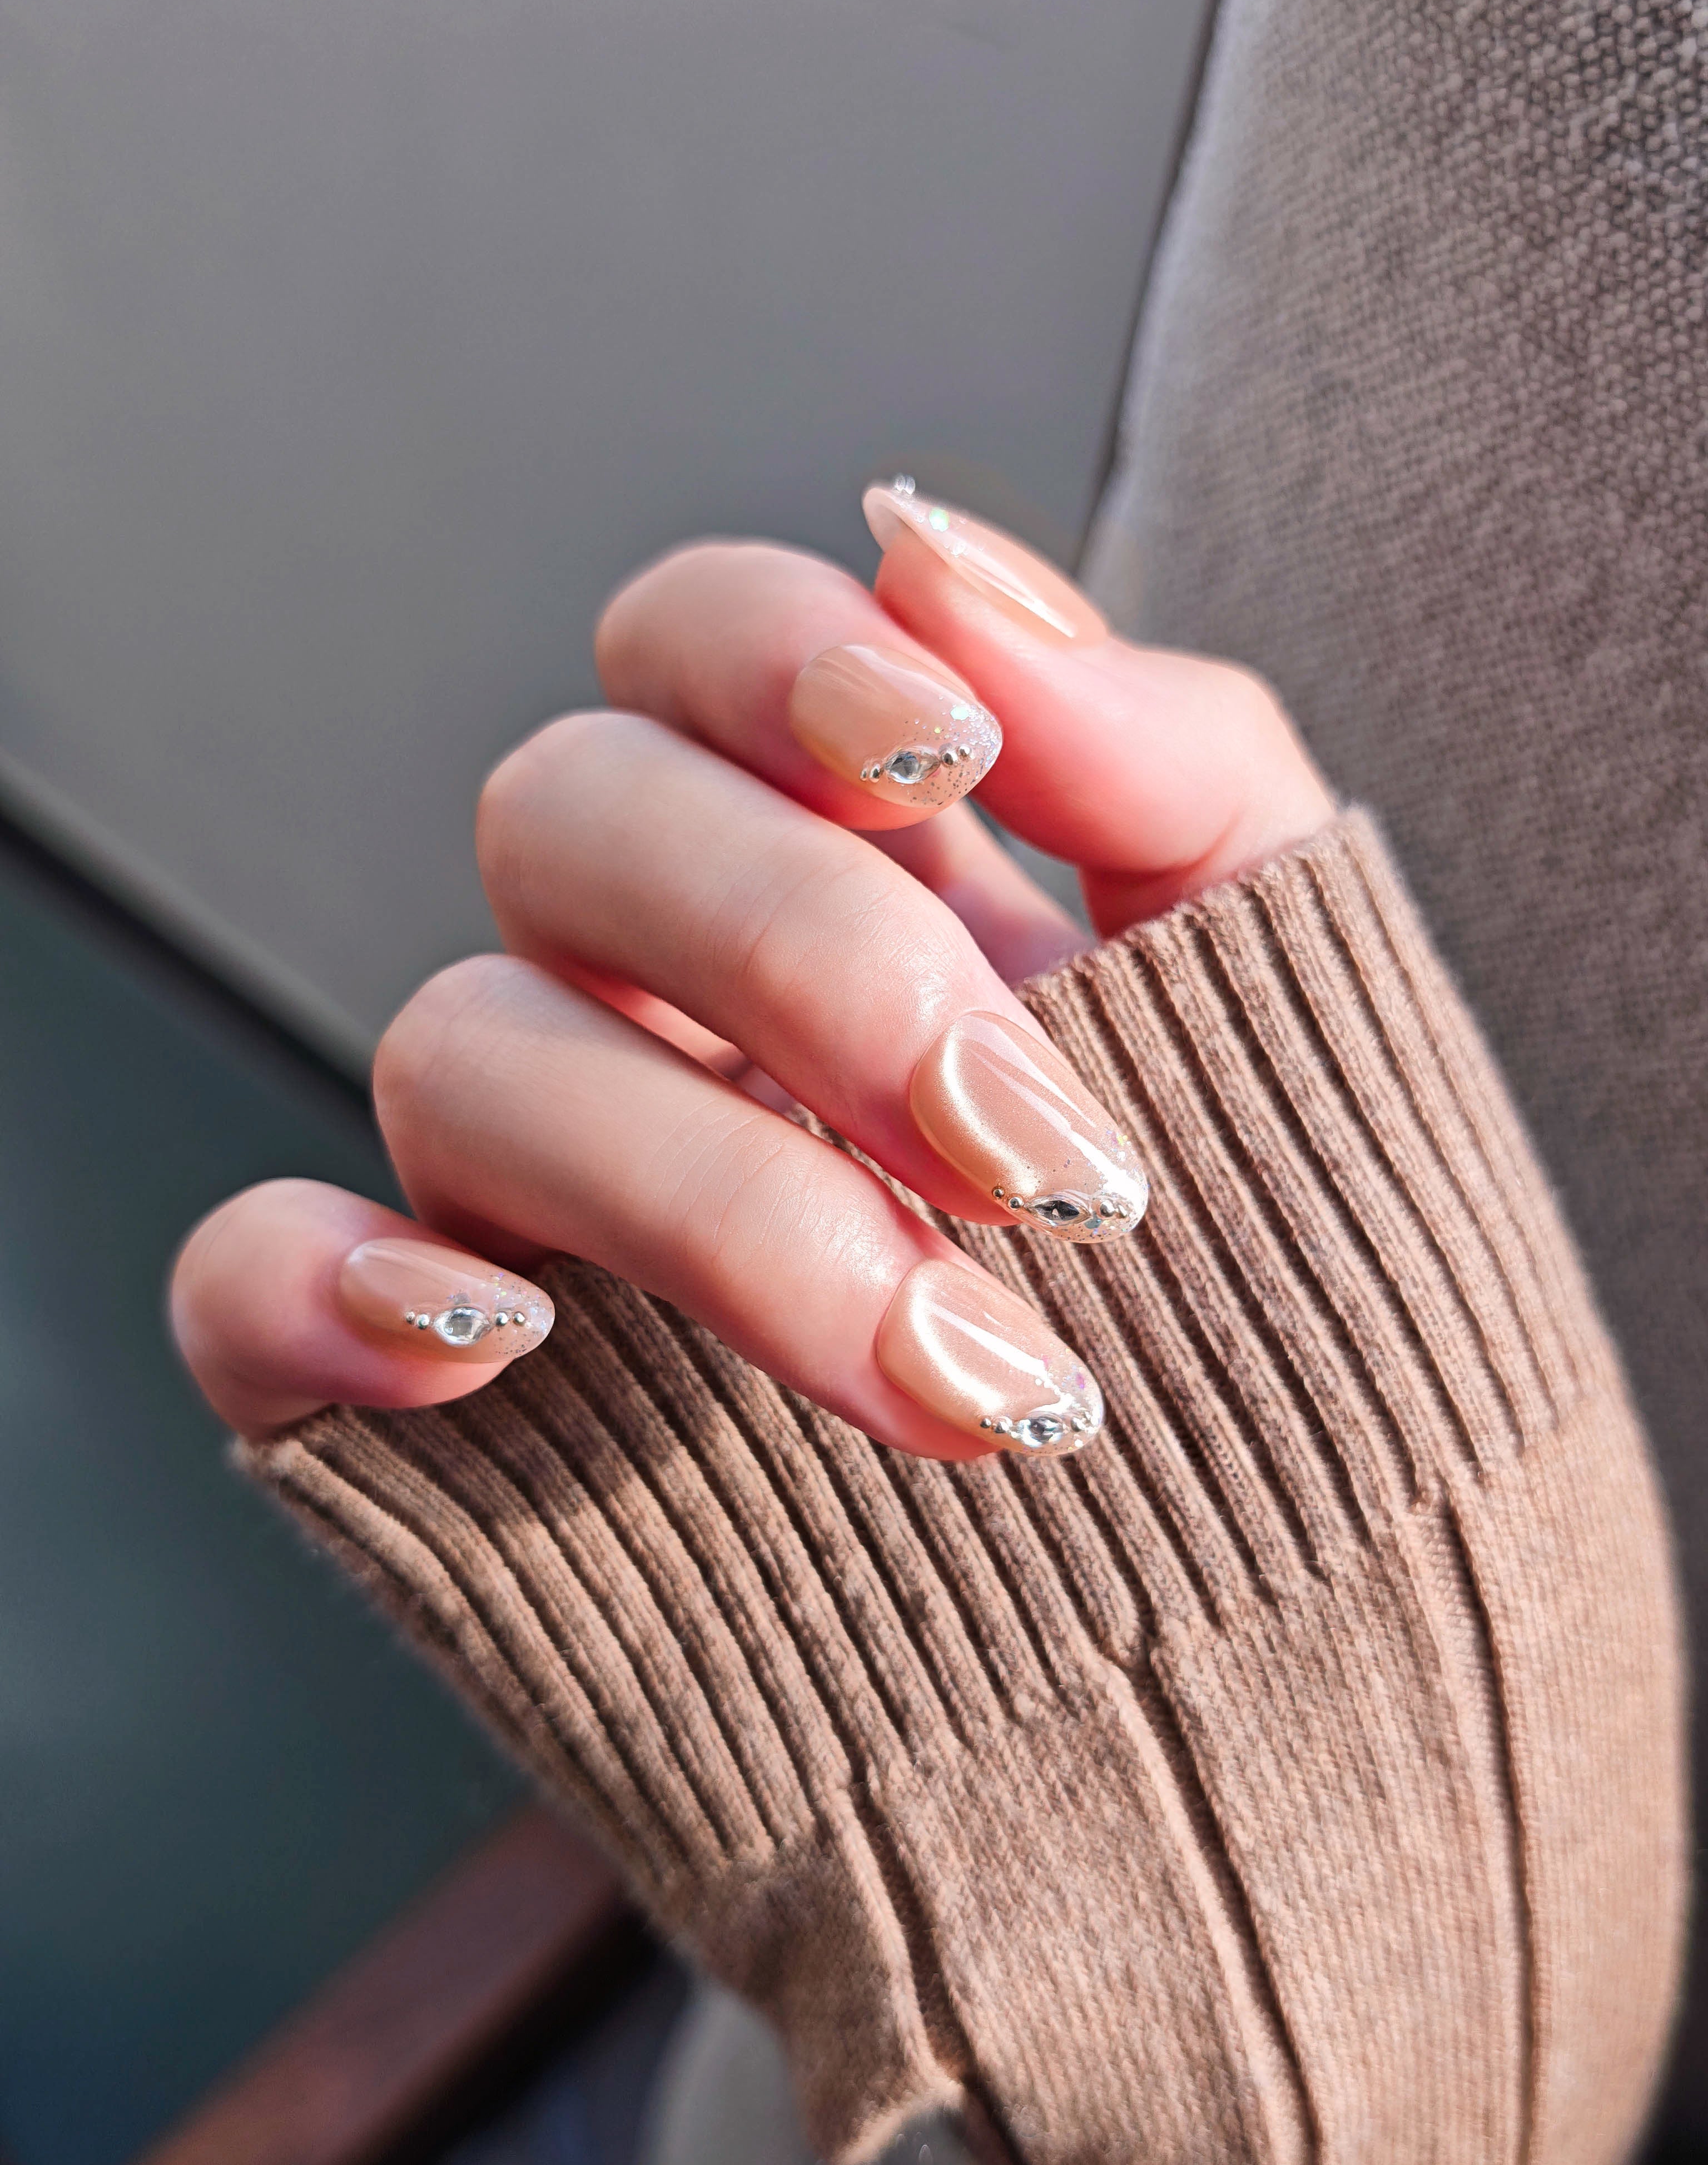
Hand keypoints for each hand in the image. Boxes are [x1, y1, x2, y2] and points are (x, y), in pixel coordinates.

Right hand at [171, 483, 1330, 1453]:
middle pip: (567, 817)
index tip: (942, 757)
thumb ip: (1167, 754)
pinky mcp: (456, 1396)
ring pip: (463, 1051)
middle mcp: (657, 998)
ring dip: (708, 1190)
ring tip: (957, 1369)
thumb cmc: (1282, 1289)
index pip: (692, 644)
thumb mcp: (1291, 990)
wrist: (1280, 1614)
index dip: (775, 652)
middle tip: (1043, 1156)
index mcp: (834, 871)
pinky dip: (329, 1286)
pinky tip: (500, 1336)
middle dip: (803, 954)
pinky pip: (252, 1285)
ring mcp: (541, 1192)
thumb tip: (942, 550)